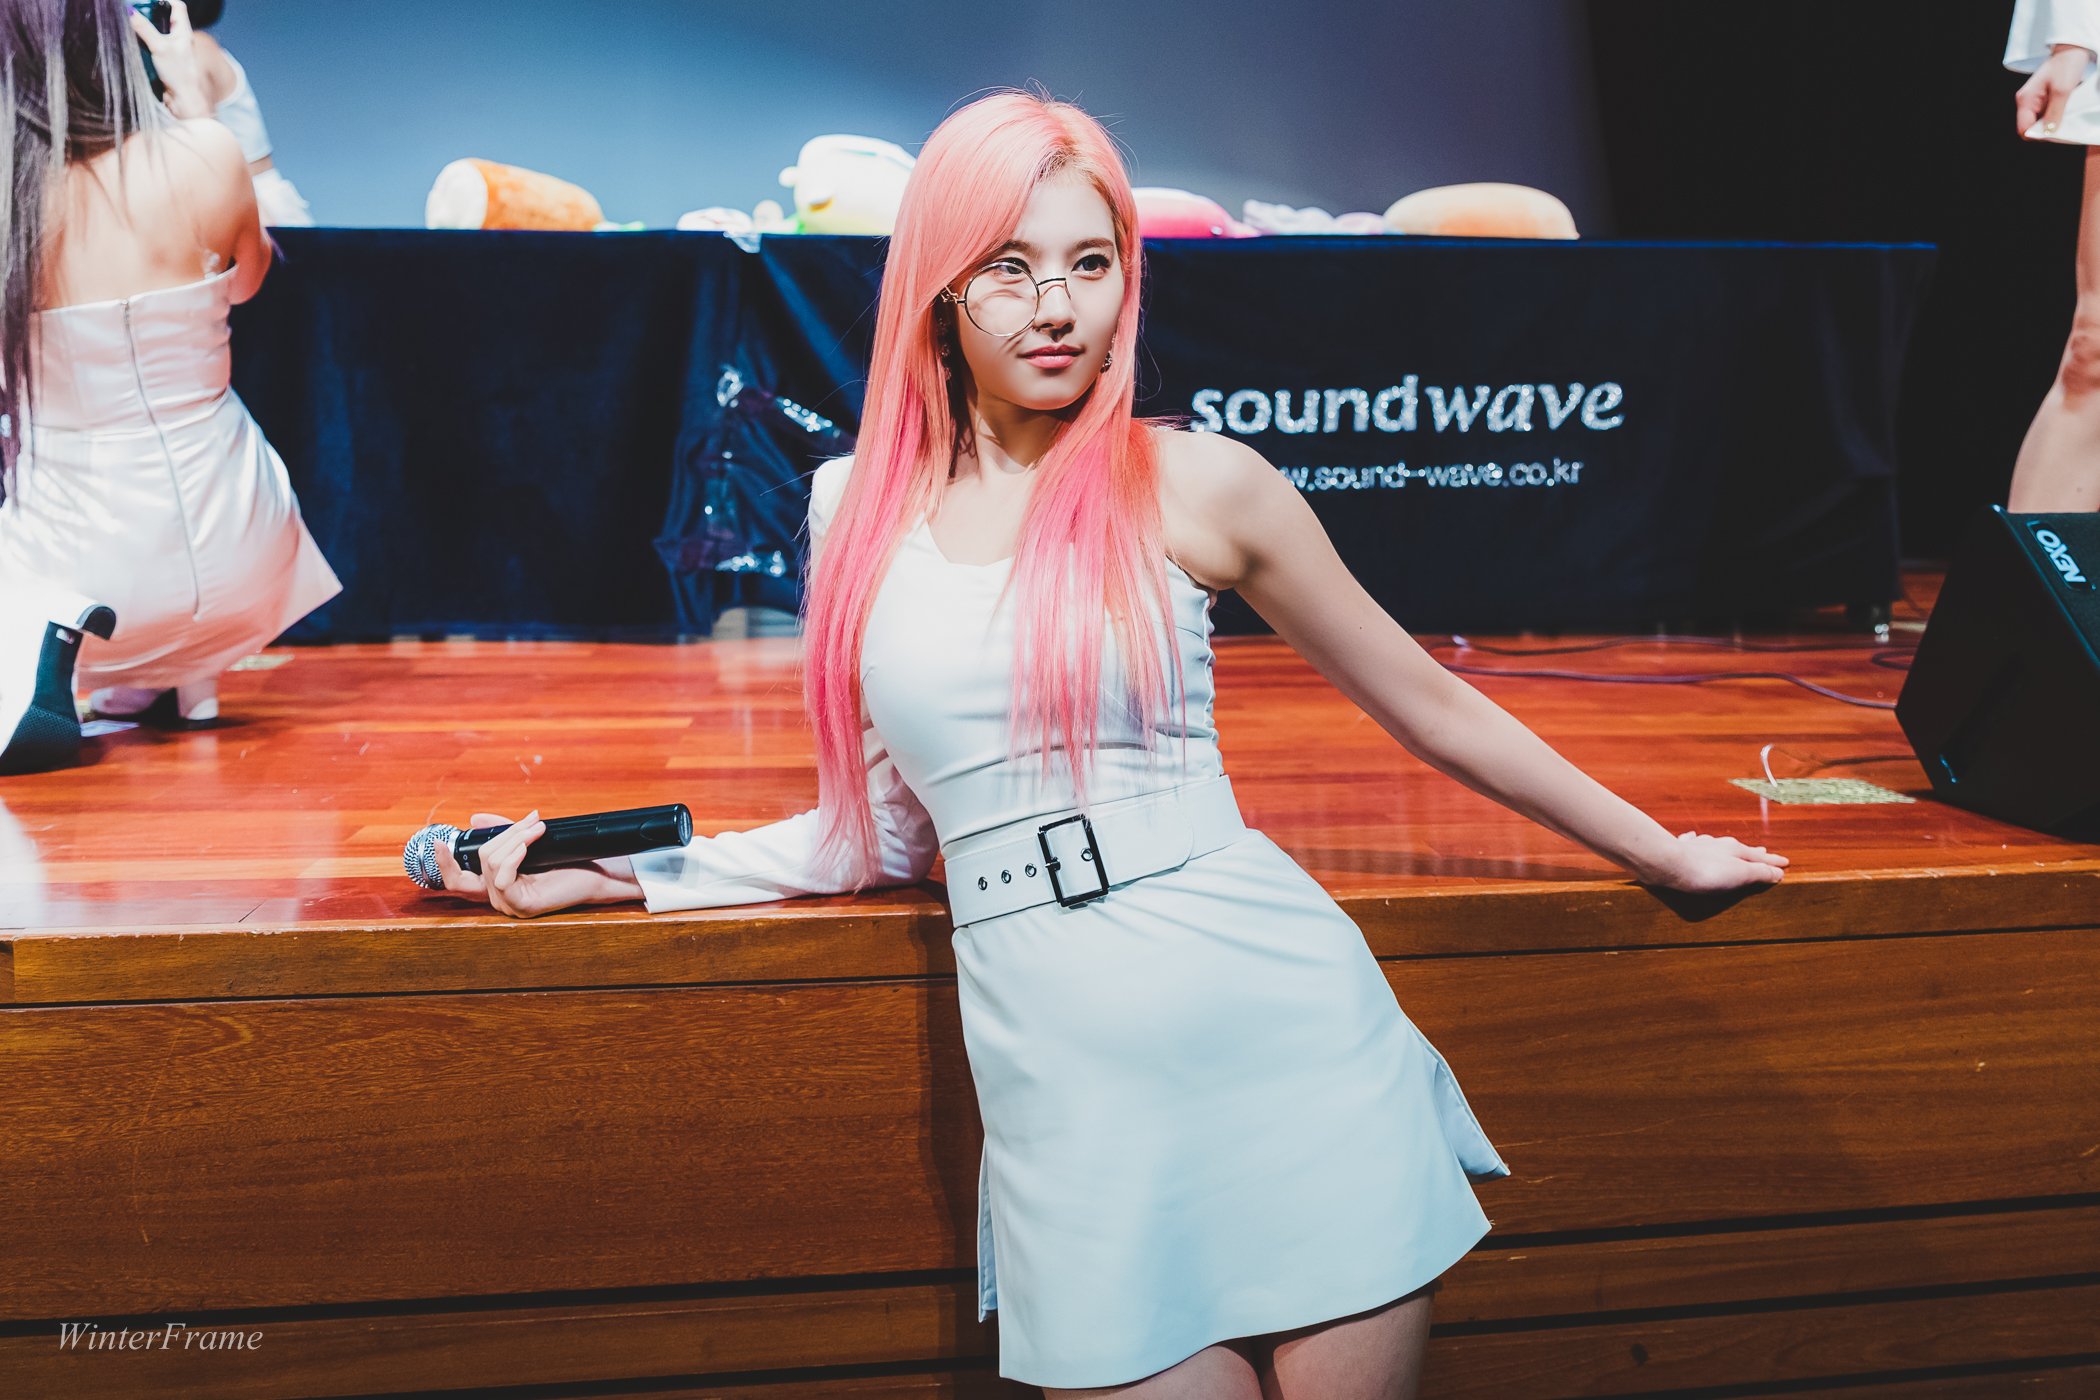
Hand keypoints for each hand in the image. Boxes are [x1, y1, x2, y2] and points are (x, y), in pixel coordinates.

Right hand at [127, 0, 209, 120]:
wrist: (183, 100)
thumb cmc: (180, 75)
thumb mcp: (160, 47)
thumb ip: (145, 29)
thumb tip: (130, 12)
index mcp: (183, 31)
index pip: (177, 6)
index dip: (164, 0)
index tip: (146, 1)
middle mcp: (177, 38)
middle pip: (160, 18)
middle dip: (146, 15)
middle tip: (132, 15)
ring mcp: (169, 49)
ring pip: (152, 32)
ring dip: (141, 31)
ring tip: (130, 29)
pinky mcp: (161, 59)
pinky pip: (147, 46)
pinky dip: (140, 44)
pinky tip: (133, 45)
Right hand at [430, 810, 609, 918]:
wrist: (596, 874)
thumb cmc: (566, 861)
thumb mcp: (529, 843)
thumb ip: (503, 833)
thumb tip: (474, 819)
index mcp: (495, 884)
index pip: (457, 881)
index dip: (444, 863)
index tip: (438, 842)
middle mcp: (497, 897)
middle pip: (481, 858)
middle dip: (506, 833)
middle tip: (532, 821)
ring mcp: (508, 905)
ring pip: (493, 862)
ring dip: (517, 838)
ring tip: (539, 829)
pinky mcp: (521, 906)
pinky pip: (503, 877)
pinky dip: (514, 856)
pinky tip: (528, 846)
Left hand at [1639, 831, 1788, 893]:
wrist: (1668, 863)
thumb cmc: (1705, 872)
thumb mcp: (1740, 874)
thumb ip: (1760, 872)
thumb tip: (1778, 871)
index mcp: (1736, 851)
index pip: (1760, 857)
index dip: (1773, 862)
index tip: (1785, 862)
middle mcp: (1719, 845)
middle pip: (1740, 848)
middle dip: (1753, 853)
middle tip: (1764, 853)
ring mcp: (1699, 846)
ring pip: (1718, 845)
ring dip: (1728, 848)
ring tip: (1733, 847)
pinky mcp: (1680, 850)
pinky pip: (1692, 843)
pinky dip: (1697, 842)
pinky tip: (1693, 838)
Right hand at [2015, 45, 2094, 138]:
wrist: (2072, 50)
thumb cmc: (2066, 66)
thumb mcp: (2062, 91)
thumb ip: (2054, 114)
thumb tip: (2048, 134)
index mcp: (2025, 100)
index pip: (2024, 129)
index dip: (2038, 134)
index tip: (2055, 132)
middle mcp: (2025, 102)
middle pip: (2030, 127)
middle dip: (2045, 129)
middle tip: (2063, 124)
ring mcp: (2032, 101)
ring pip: (2038, 122)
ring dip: (2051, 122)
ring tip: (2066, 115)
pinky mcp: (2041, 99)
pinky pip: (2045, 114)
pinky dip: (2054, 116)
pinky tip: (2064, 110)